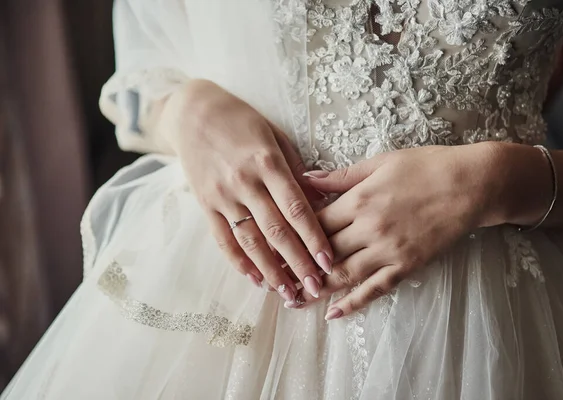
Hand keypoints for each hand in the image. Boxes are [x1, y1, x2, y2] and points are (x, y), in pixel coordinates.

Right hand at [156, 79, 332, 300]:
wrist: (192, 112)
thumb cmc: (242, 121)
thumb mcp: (275, 136)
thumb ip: (297, 170)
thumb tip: (322, 204)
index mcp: (267, 163)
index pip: (296, 209)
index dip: (314, 238)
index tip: (329, 262)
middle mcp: (245, 183)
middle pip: (276, 231)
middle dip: (298, 263)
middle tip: (315, 289)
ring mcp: (222, 196)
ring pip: (250, 242)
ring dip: (271, 271)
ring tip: (288, 293)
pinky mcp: (206, 205)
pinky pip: (223, 239)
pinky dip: (239, 262)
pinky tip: (255, 278)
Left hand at [292, 144, 495, 316]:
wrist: (472, 184)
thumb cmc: (426, 166)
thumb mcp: (380, 162)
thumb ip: (341, 176)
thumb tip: (307, 178)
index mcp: (359, 199)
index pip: (314, 223)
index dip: (291, 235)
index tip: (273, 245)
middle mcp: (369, 228)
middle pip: (323, 253)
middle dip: (296, 266)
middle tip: (274, 279)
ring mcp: (389, 250)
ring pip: (343, 275)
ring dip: (316, 290)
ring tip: (293, 300)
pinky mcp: (407, 266)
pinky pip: (375, 289)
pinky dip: (353, 304)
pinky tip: (333, 314)